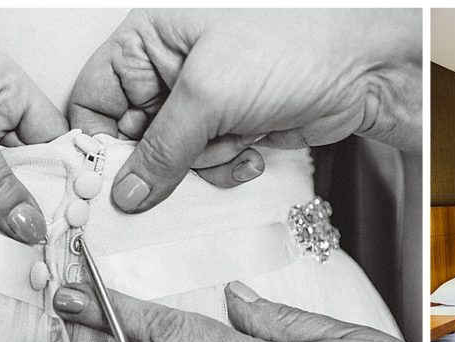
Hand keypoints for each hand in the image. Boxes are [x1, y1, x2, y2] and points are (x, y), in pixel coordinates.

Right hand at [68, 9, 421, 207]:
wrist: (361, 64)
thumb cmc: (291, 40)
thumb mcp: (209, 95)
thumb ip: (161, 149)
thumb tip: (126, 191)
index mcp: (148, 38)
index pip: (93, 99)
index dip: (98, 144)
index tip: (110, 183)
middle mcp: (170, 67)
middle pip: (133, 138)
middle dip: (163, 160)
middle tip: (189, 157)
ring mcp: (202, 100)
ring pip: (173, 161)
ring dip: (204, 166)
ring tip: (235, 140)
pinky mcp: (231, 126)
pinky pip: (209, 167)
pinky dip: (228, 167)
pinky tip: (253, 147)